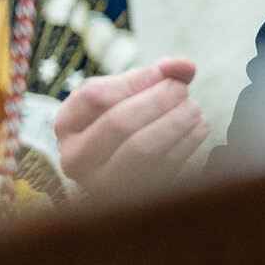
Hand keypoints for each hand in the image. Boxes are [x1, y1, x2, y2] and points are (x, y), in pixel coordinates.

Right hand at [54, 57, 210, 199]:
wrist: (128, 165)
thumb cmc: (126, 117)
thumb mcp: (128, 92)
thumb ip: (157, 73)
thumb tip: (183, 66)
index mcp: (67, 124)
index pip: (96, 96)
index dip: (135, 80)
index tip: (161, 74)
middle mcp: (76, 158)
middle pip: (119, 122)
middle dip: (159, 100)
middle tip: (182, 90)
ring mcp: (101, 184)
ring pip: (142, 148)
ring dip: (177, 121)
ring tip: (193, 108)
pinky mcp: (132, 198)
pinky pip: (165, 167)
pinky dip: (189, 141)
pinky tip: (197, 126)